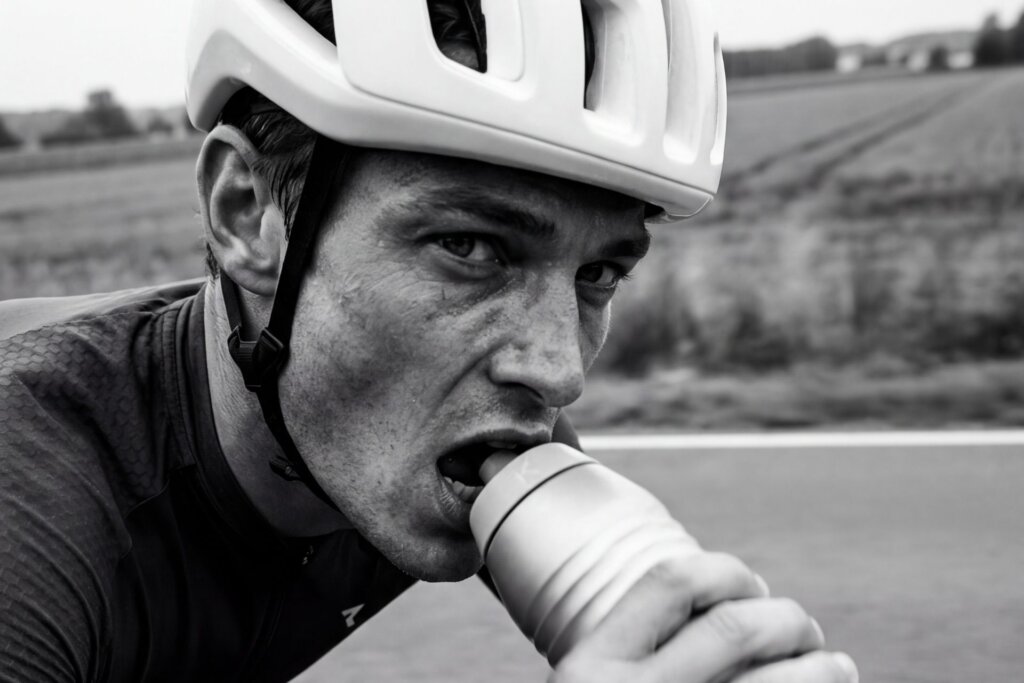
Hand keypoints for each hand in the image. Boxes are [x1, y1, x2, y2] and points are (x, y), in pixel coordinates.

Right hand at [549, 554, 857, 682]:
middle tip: (808, 634)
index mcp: (591, 670)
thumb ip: (642, 657)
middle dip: (790, 620)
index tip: (755, 590)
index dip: (728, 573)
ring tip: (836, 668)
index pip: (672, 582)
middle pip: (736, 628)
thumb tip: (746, 609)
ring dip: (823, 668)